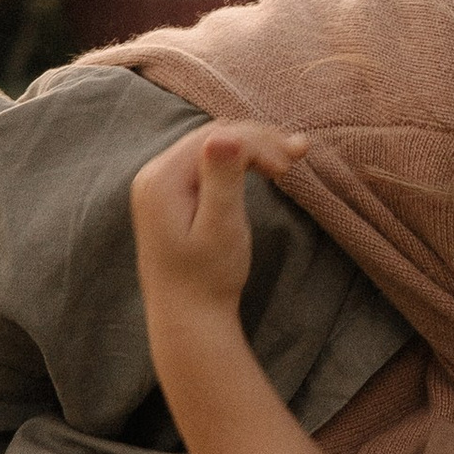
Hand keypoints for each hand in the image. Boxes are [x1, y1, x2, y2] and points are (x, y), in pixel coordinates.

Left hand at [129, 123, 309, 340]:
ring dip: (251, 148)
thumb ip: (221, 179)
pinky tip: (262, 167)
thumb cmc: (208, 278)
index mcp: (161, 180)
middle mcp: (153, 175)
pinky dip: (237, 163)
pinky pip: (206, 165)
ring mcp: (158, 185)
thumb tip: (224, 136)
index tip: (291, 165)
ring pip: (212, 148)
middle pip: (213, 136)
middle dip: (258, 140)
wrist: (188, 318)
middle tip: (300, 153)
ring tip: (289, 158)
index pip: (216, 137)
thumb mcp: (220, 227)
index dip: (257, 142)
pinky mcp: (170, 196)